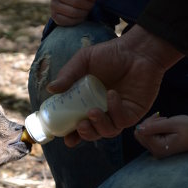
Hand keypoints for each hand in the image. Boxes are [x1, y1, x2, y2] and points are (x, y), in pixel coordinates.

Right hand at [46, 25, 183, 145]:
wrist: (137, 50)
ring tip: (93, 111)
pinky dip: (115, 110)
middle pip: (92, 133)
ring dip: (99, 125)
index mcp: (87, 102)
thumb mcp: (84, 60)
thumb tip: (51, 89)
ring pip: (108, 132)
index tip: (65, 137)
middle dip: (85, 134)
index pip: (77, 124)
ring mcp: (118, 113)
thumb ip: (68, 75)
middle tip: (80, 124)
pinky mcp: (133, 113)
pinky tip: (112, 95)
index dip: (71, 134)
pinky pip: (122, 120)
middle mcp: (102, 111)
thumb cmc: (111, 54)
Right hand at [50, 0, 97, 25]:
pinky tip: (81, 16)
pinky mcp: (54, 17)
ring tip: (87, 9)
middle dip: (88, 4)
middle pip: (76, 2)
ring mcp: (53, 6)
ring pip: (73, 12)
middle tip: (92, 4)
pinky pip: (69, 21)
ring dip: (84, 12)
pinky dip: (78, 19)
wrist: (72, 2)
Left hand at [134, 113, 187, 157]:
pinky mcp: (159, 149)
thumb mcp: (172, 124)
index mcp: (159, 147)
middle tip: (162, 118)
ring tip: (166, 123)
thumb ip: (154, 126)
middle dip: (149, 124)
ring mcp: (157, 151)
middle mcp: (156, 152)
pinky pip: (149, 137)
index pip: (141, 132)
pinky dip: (154, 130)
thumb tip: (139, 128)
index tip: (160, 116)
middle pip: (140, 134)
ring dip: (152, 126)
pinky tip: (165, 127)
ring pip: (144, 135)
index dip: (148, 122)